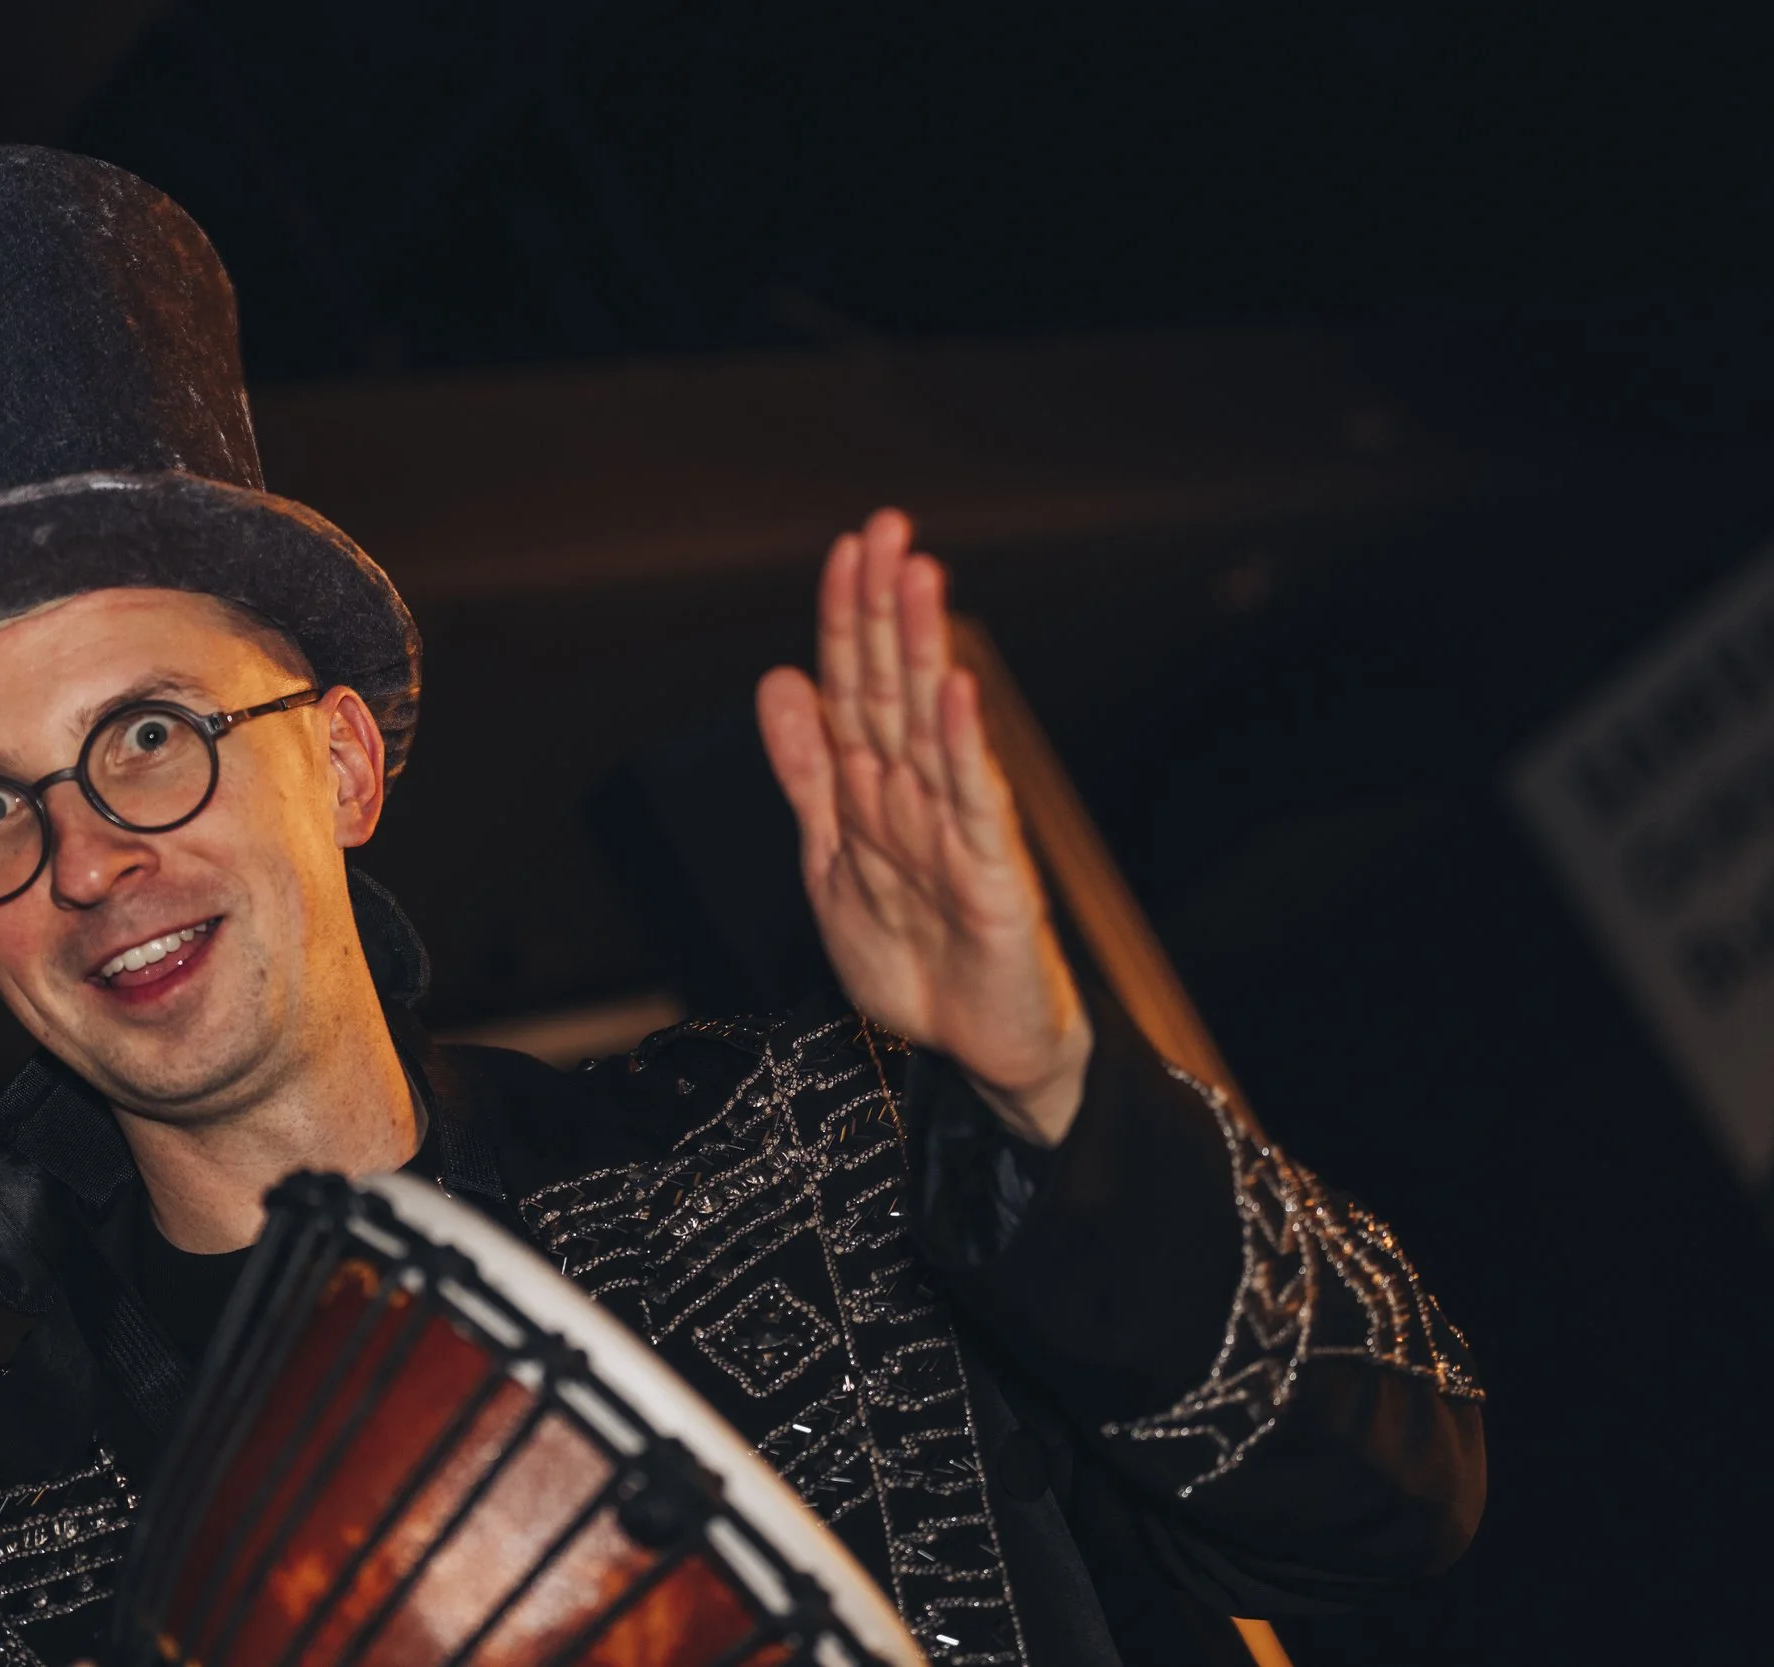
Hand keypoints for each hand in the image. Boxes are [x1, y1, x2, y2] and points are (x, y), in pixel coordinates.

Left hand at [757, 509, 1092, 1144]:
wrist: (974, 1054)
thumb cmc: (912, 958)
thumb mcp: (829, 858)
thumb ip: (807, 773)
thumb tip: (778, 680)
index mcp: (877, 787)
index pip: (857, 686)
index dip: (848, 619)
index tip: (847, 546)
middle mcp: (920, 795)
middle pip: (897, 688)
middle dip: (887, 607)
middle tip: (888, 527)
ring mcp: (961, 832)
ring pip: (935, 728)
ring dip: (925, 652)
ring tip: (919, 578)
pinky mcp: (994, 879)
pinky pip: (975, 807)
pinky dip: (964, 751)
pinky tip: (955, 695)